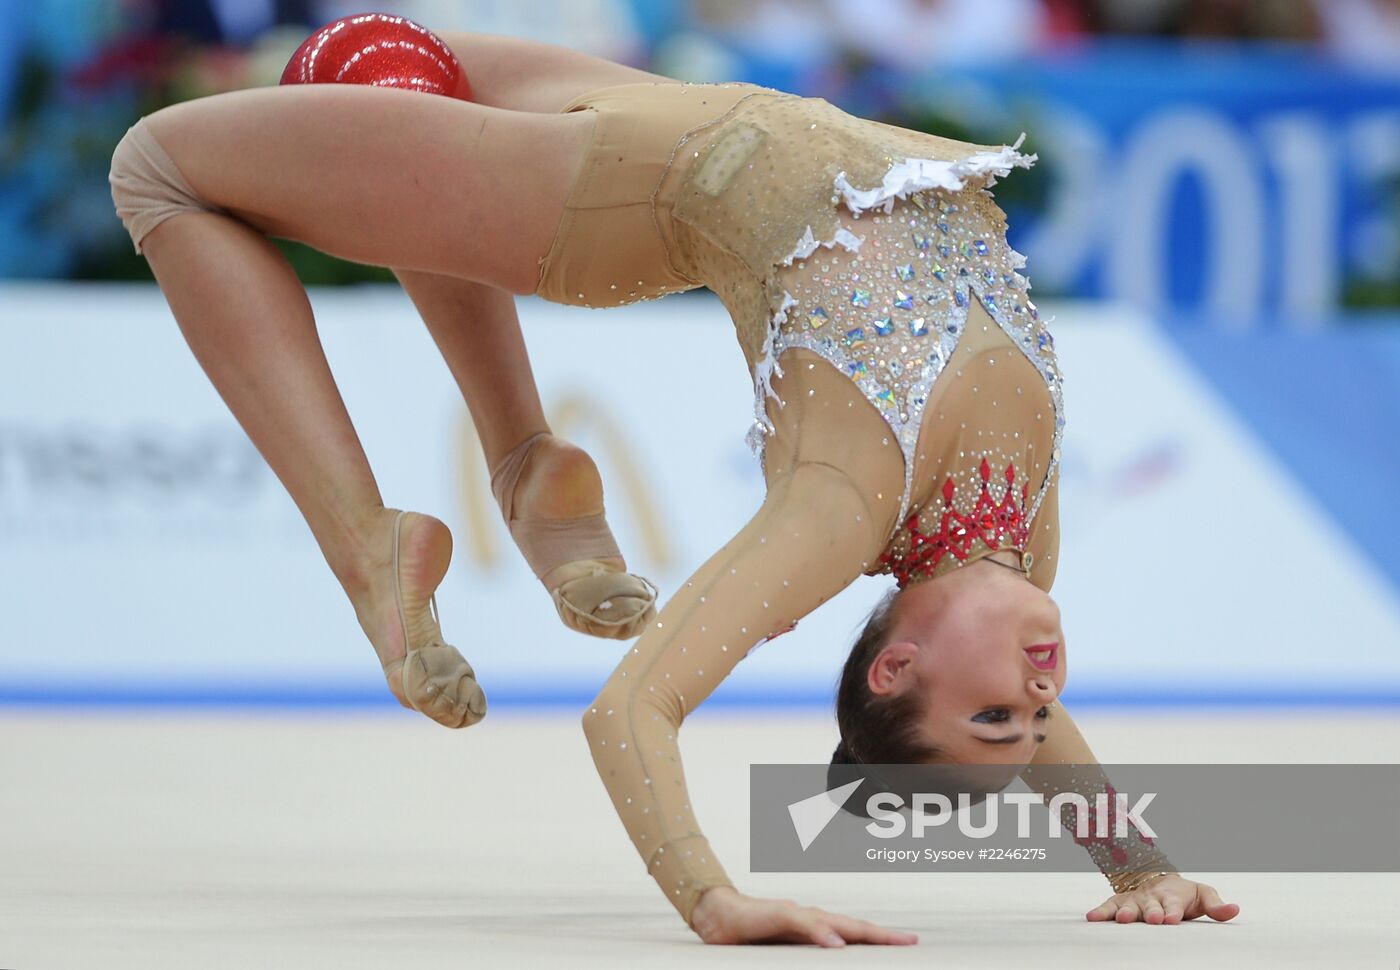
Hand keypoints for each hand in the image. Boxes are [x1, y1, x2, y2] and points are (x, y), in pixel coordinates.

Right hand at [690, 886, 918, 946]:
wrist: (719, 916)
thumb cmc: (753, 935)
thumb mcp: (785, 954)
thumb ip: (808, 954)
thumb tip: (834, 958)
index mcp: (816, 929)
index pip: (854, 935)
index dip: (880, 940)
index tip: (908, 945)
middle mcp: (812, 918)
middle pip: (853, 925)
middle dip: (883, 934)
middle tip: (911, 941)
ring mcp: (796, 914)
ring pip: (835, 921)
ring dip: (861, 932)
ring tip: (886, 940)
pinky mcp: (778, 913)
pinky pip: (802, 922)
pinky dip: (820, 933)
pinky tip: (835, 943)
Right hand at [1087, 874, 1239, 924]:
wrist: (1157, 879)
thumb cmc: (1183, 894)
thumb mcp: (1202, 895)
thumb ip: (1216, 905)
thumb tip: (1236, 910)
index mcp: (1172, 897)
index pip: (1173, 905)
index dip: (1172, 911)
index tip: (1172, 918)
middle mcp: (1151, 898)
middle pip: (1151, 906)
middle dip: (1151, 912)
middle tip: (1153, 919)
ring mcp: (1134, 900)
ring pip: (1129, 906)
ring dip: (1126, 913)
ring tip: (1124, 919)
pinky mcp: (1120, 902)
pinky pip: (1108, 907)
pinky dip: (1100, 912)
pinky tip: (1092, 918)